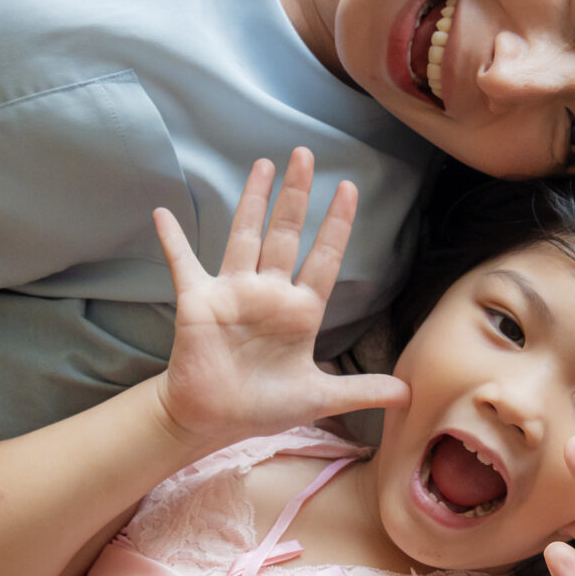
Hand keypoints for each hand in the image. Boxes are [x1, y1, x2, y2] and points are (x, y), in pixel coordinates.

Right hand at [149, 148, 406, 448]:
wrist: (213, 421)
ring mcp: (232, 293)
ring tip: (263, 164)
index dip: (336, 225)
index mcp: (299, 311)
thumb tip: (410, 395)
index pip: (324, 259)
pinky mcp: (198, 302)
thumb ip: (361, 391)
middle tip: (305, 154)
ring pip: (246, 236)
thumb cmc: (263, 406)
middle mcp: (268, 292)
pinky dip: (173, 241)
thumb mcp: (318, 397)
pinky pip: (183, 264)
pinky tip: (164, 213)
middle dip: (296, 196)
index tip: (349, 188)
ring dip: (253, 201)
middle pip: (286, 233)